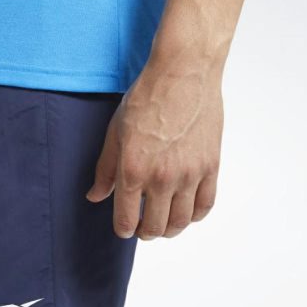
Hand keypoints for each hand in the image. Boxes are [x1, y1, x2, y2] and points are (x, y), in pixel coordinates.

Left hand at [86, 65, 222, 239]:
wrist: (182, 74)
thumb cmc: (146, 98)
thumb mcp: (115, 133)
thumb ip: (105, 169)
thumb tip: (95, 196)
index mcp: (133, 170)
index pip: (126, 219)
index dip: (123, 229)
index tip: (124, 228)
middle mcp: (162, 178)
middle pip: (155, 226)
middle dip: (145, 232)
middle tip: (142, 226)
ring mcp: (190, 174)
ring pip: (181, 222)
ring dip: (169, 229)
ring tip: (162, 223)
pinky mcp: (211, 166)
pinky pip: (205, 205)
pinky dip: (194, 215)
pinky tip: (185, 212)